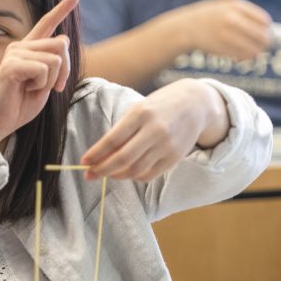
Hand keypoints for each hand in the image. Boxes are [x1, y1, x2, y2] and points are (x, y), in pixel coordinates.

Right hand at [0, 0, 78, 155]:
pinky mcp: (12, 65)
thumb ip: (55, 64)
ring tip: (33, 90)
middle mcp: (20, 46)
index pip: (47, 24)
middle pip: (61, 45)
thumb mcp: (45, 84)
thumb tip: (63, 39)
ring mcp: (15, 53)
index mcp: (28, 50)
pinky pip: (44, 69)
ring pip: (55, 60)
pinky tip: (25, 90)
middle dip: (65, 72)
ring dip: (51, 81)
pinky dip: (42, 85)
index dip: (63, 9)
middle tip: (52, 88)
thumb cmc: (19, 105)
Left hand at [81, 79, 228, 180]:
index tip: (83, 161)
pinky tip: (126, 172)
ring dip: (116, 175)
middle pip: (123, 159)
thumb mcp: (139, 109)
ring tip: (106, 173)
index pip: (113, 139)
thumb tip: (101, 155)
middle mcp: (155, 131)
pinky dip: (134, 176)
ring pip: (135, 170)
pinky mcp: (175, 158)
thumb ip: (122, 131)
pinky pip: (149, 175)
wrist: (196, 104)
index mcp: (141, 114)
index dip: (96, 153)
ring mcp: (167, 146)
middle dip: (102, 170)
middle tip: (89, 175)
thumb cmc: (160, 105)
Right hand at [178, 0, 271, 59]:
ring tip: (250, 54)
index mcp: (236, 6)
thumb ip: (246, 14)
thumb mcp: (227, 7)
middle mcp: (231, 18)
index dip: (266, 29)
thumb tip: (268, 29)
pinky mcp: (220, 47)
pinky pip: (241, 56)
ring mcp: (225, 33)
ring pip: (254, 49)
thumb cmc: (210, 17)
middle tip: (261, 47)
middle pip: (262, 36)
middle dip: (265, 43)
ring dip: (255, 53)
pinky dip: (244, 59)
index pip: (264, 20)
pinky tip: (239, 58)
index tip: (262, 33)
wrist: (185, 27)